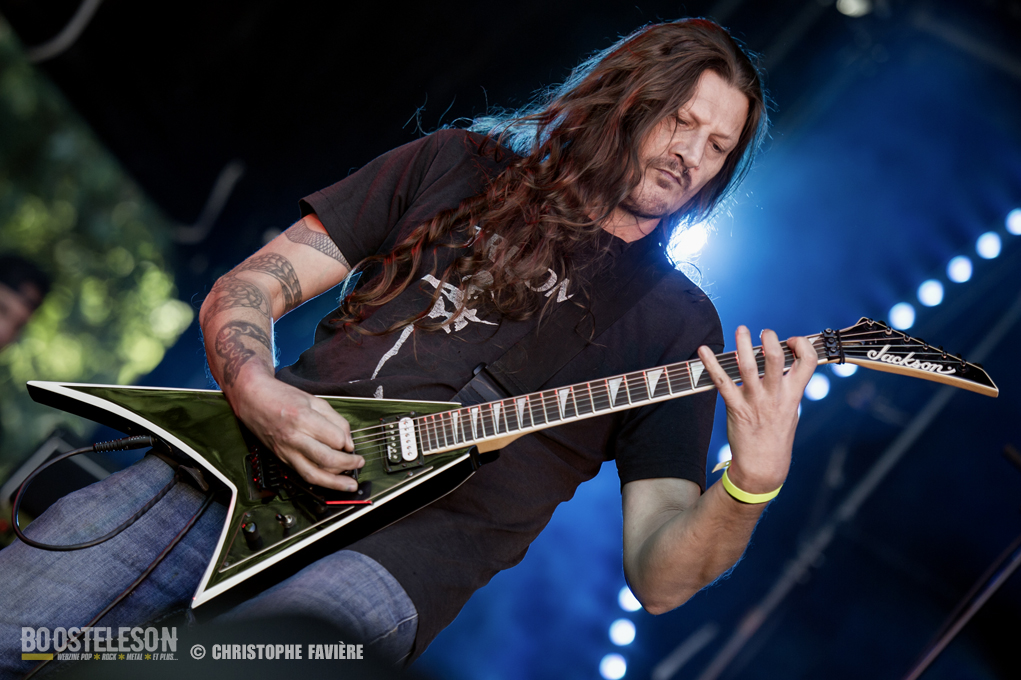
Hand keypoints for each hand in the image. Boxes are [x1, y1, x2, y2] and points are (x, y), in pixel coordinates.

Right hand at [230, 371, 363, 491]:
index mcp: (303, 419)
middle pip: (326, 459)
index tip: (351, 443)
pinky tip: (332, 481)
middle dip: (348, 464)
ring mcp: (286, 451)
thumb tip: (348, 442)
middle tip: (359, 463)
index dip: (347, 442)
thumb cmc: (283, 397)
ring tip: (350, 485)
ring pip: (313, 474)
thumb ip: (335, 420)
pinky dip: (320, 480)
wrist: (253, 398)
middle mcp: (294, 438)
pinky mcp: (282, 458)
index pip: (335, 438)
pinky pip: (303, 474)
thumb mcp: (315, 401)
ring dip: (335, 483)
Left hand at [697, 326, 817, 493]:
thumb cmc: (776, 435)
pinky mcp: (735, 407)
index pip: (808, 361)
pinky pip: (722, 381)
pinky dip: (711, 364)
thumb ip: (789, 387)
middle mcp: (775, 395)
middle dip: (771, 340)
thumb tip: (785, 363)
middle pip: (776, 359)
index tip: (792, 341)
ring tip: (741, 329)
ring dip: (744, 344)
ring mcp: (754, 400)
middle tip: (765, 331)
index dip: (803, 345)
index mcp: (793, 394)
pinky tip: (703, 350)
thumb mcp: (792, 409)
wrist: (763, 466)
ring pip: (748, 366)